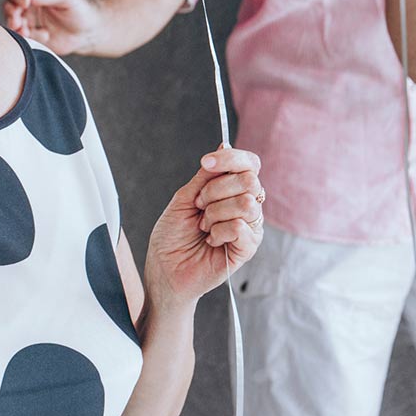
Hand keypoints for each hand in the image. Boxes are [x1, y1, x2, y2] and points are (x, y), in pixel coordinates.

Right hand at [4, 0, 98, 54]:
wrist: (89, 33)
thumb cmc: (80, 10)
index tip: (24, 1)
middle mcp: (30, 3)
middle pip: (8, 3)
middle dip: (10, 11)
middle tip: (18, 19)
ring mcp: (29, 19)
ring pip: (10, 20)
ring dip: (15, 26)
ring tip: (26, 30)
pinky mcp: (31, 35)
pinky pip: (20, 36)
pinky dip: (28, 37)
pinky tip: (44, 35)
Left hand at [144, 148, 262, 304]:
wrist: (165, 269)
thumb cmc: (172, 236)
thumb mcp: (184, 198)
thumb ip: (205, 175)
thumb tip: (223, 146)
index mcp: (232, 190)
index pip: (249, 164)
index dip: (231, 158)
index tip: (206, 162)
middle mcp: (246, 205)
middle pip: (249, 180)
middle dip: (215, 190)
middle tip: (198, 207)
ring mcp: (250, 227)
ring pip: (246, 202)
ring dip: (215, 213)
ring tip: (203, 226)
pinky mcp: (248, 248)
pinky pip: (241, 226)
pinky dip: (219, 231)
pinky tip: (210, 240)